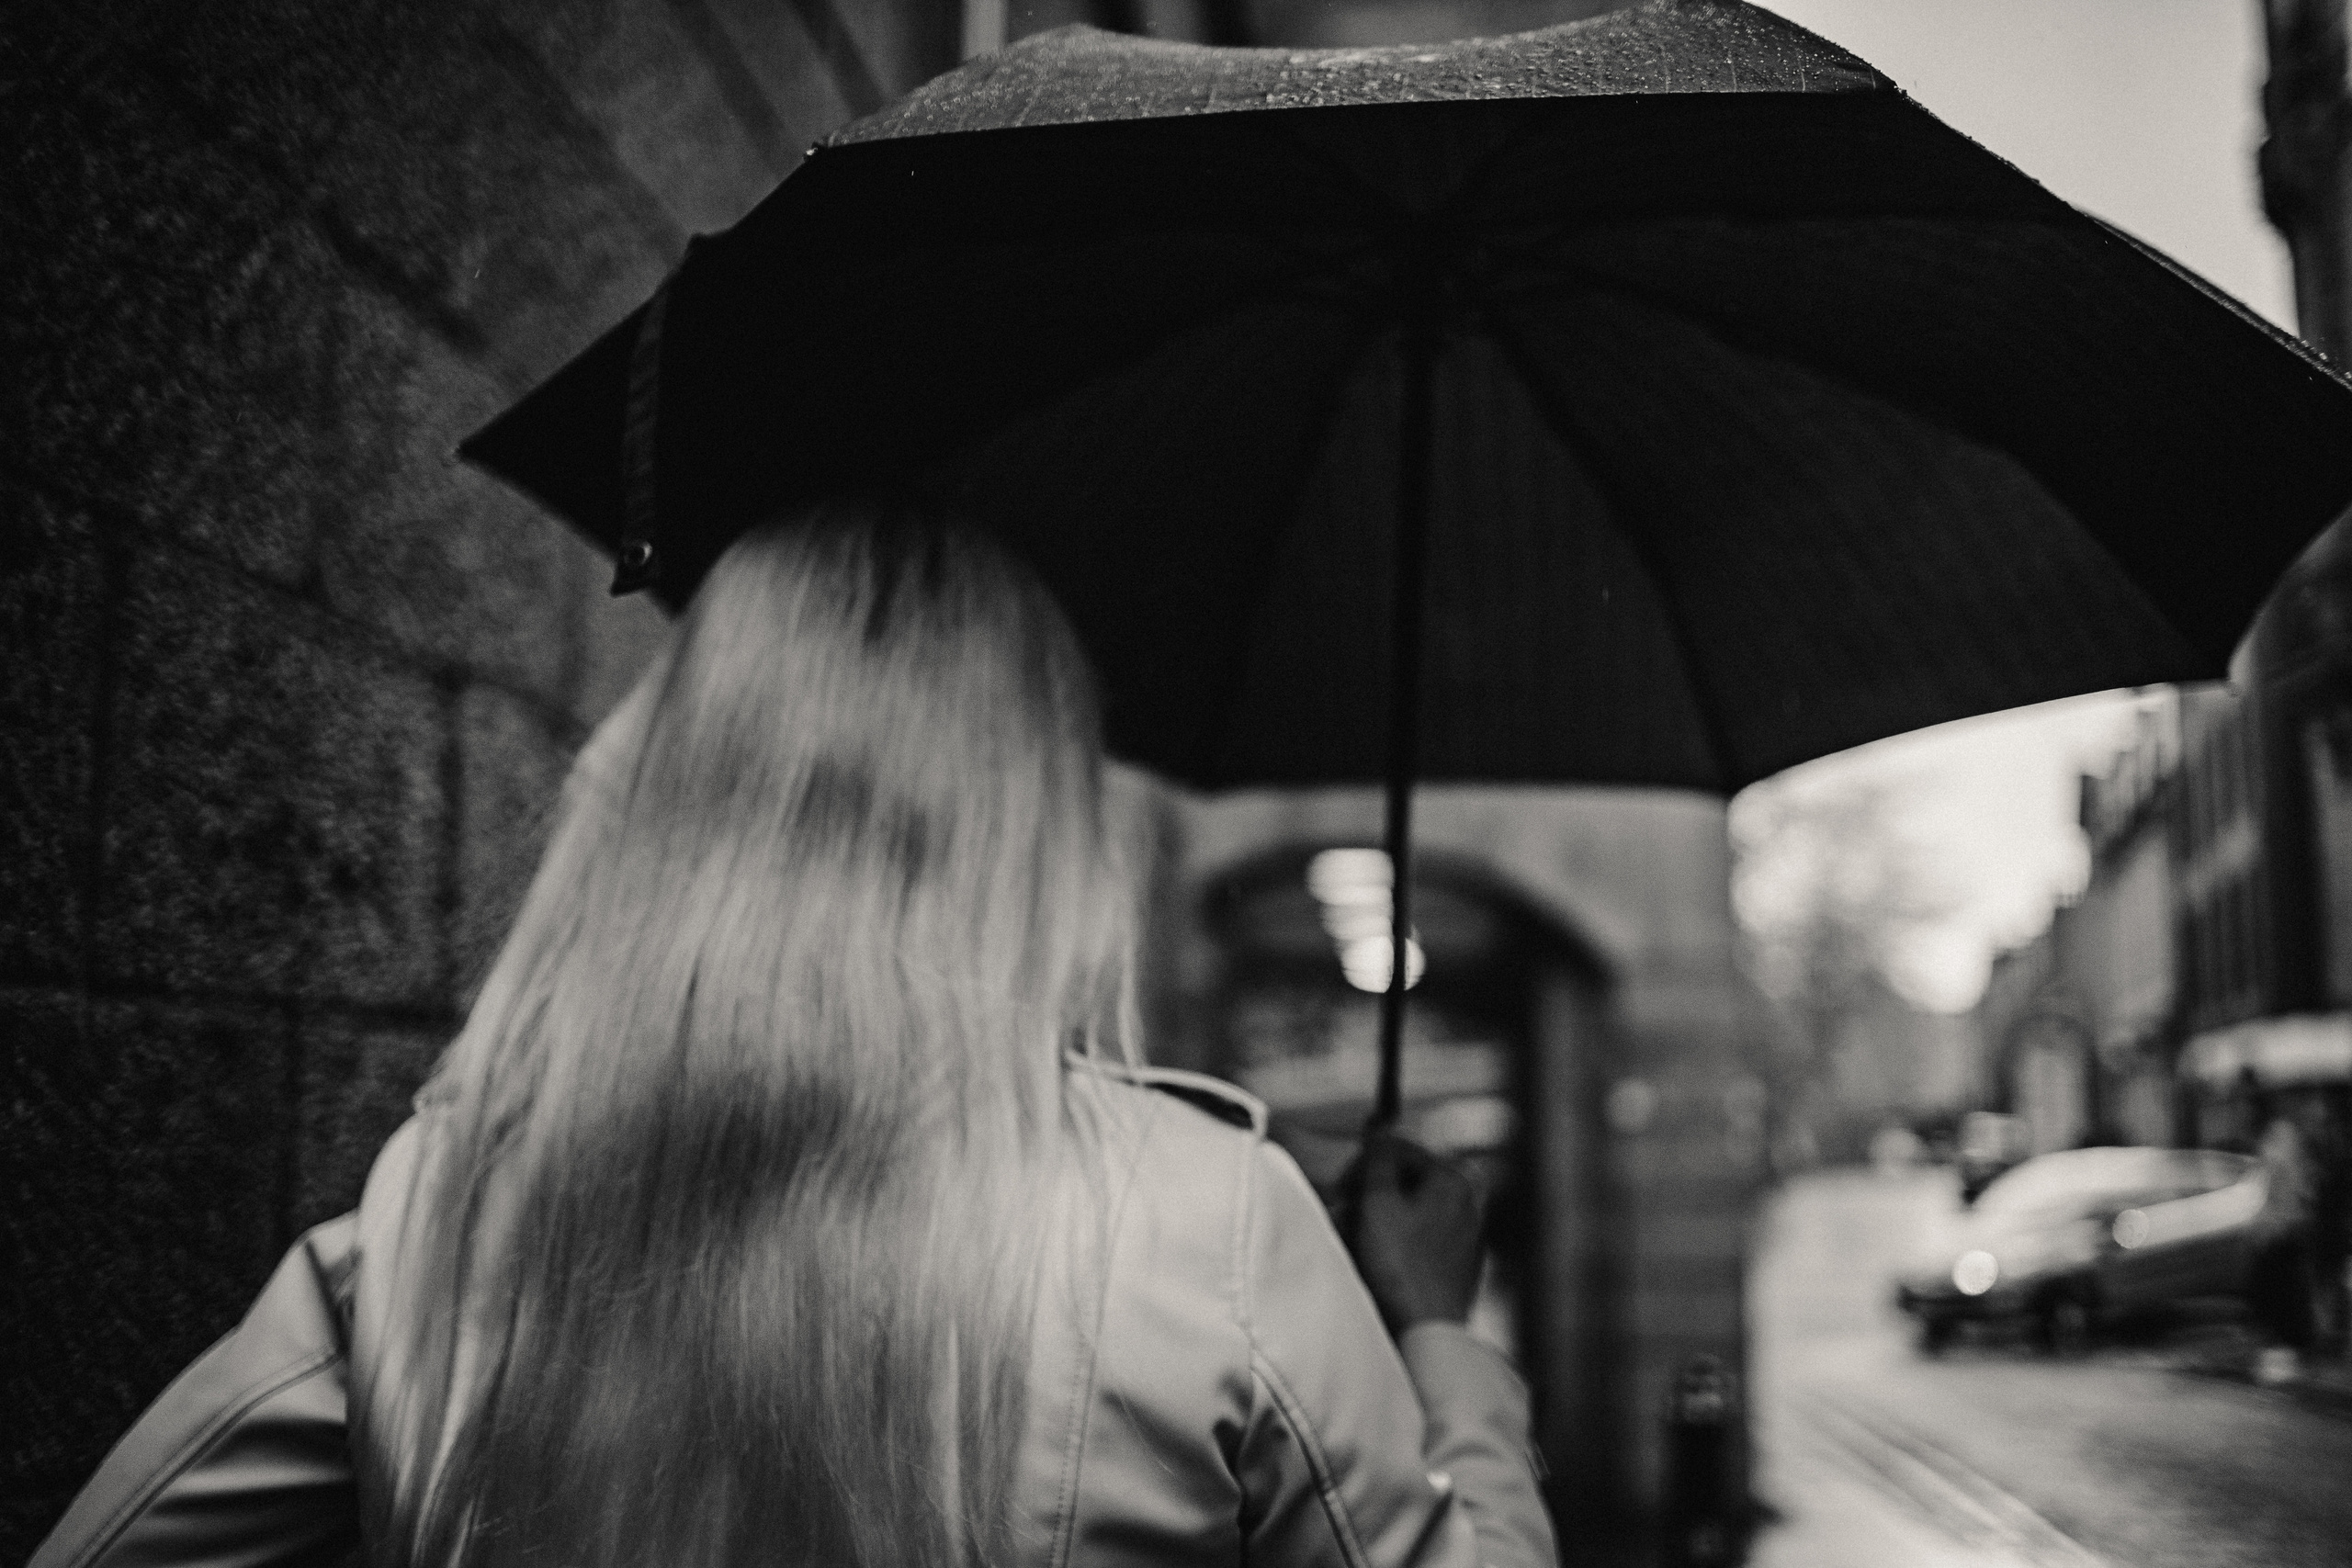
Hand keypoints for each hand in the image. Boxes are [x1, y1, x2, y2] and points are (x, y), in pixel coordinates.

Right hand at [1344, 1130, 1484, 1334]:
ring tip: (1359, 1240)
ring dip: (1383, 1220)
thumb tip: (1382, 1131)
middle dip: (1374, 1194)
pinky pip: (1423, 1240)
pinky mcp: (1459, 1265)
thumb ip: (1380, 1157)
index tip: (1344, 1184)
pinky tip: (1380, 1261)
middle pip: (1408, 1181)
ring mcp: (1468, 1235)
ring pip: (1414, 1212)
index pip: (1400, 1149)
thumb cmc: (1402, 1268)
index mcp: (1454, 1179)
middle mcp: (1469, 1201)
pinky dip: (1400, 1243)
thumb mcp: (1378, 1202)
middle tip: (1348, 1211)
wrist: (1426, 1331)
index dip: (1365, 1164)